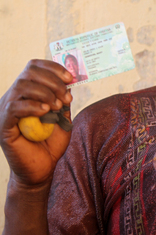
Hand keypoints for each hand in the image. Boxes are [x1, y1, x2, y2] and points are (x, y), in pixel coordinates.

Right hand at [0, 60, 72, 187]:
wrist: (42, 168)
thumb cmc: (51, 142)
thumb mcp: (63, 116)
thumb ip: (63, 99)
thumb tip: (68, 82)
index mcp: (27, 92)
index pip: (34, 66)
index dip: (53, 67)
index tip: (70, 77)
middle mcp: (14, 97)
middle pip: (29, 72)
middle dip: (52, 80)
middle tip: (66, 96)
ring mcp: (6, 110)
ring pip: (22, 86)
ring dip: (45, 93)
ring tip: (57, 106)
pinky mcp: (4, 124)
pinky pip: (14, 107)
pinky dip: (33, 106)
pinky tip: (46, 112)